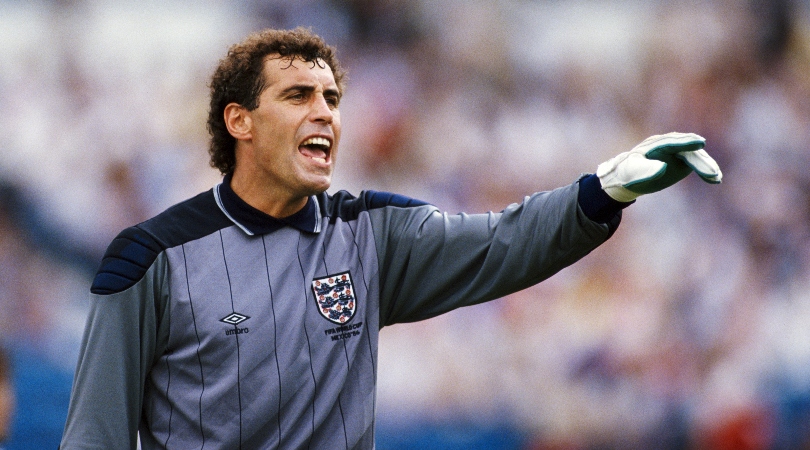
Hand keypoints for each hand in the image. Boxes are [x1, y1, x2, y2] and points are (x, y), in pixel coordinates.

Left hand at [596, 132, 721, 201]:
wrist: (630, 177)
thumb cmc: (629, 173)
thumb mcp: (632, 172)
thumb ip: (645, 169)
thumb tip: (662, 167)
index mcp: (655, 145)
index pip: (672, 142)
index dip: (687, 143)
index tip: (701, 144)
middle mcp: (669, 145)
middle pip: (687, 151)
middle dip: (700, 161)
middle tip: (712, 172)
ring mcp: (678, 151)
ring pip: (695, 157)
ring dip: (706, 166)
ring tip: (716, 178)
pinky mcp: (683, 160)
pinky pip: (696, 163)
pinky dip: (705, 170)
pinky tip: (715, 179)